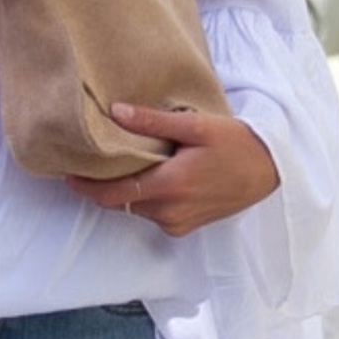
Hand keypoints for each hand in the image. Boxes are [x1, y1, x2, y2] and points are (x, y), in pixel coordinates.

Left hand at [66, 103, 279, 236]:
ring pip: (135, 208)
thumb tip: (115, 111)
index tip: (66, 175)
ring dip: (125, 190)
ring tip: (118, 164)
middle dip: (101, 186)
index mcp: (169, 186)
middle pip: (120, 201)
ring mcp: (178, 223)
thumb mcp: (196, 126)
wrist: (273, 172)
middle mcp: (169, 212)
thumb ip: (153, 121)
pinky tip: (148, 176)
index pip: (112, 195)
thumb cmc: (236, 144)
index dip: (85, 187)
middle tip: (87, 163)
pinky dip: (144, 198)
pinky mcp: (186, 227)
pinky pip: (152, 214)